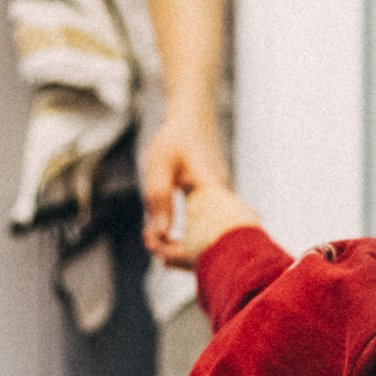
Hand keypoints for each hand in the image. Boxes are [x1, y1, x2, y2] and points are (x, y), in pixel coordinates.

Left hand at [141, 113, 232, 265]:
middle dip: (180, 256)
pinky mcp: (217, 208)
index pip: (205, 236)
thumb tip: (158, 237)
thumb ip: (159, 200)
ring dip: (181, 249)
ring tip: (152, 241)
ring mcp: (222, 207)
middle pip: (210, 246)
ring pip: (209, 241)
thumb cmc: (176, 139)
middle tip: (151, 246)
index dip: (182, 251)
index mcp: (213, 193)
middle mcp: (224, 204)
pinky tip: (164, 237)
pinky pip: (206, 232)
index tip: (156, 247)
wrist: (194, 119)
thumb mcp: (160, 166)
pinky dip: (186, 240)